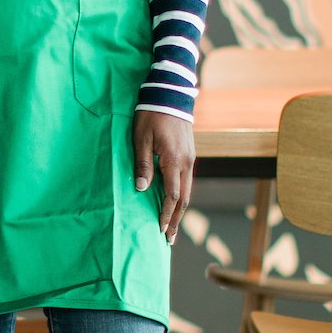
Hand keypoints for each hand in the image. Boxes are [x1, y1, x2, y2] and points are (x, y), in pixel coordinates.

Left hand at [133, 110, 194, 242]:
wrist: (171, 94)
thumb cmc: (151, 114)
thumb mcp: (141, 138)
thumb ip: (143, 164)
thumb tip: (142, 189)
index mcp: (174, 161)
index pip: (172, 196)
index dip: (165, 215)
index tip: (159, 230)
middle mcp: (186, 163)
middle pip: (183, 198)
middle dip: (176, 219)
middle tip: (168, 239)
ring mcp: (190, 159)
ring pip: (187, 190)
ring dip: (180, 210)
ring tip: (172, 226)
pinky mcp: (189, 154)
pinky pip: (186, 181)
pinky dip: (181, 196)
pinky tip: (175, 203)